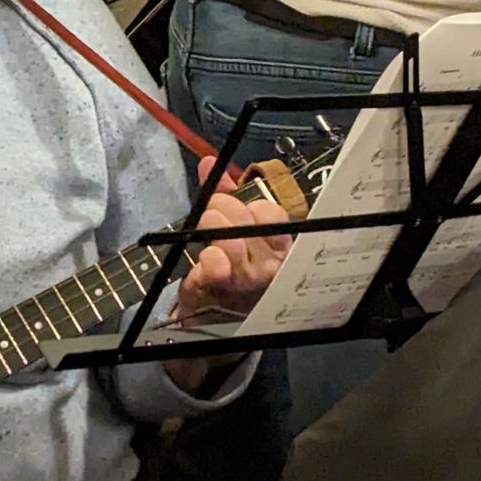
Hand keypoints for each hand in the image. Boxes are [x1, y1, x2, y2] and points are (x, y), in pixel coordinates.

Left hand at [164, 161, 290, 392]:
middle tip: (209, 222)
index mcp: (278, 246)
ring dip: (207, 230)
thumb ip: (224, 194)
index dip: (242, 204)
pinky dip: (203, 258)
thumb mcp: (234, 230)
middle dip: (217, 211)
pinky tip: (201, 264)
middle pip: (241, 219)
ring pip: (226, 238)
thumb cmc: (230, 268)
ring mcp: (247, 281)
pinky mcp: (221, 293)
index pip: (269, 212)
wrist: (212, 318)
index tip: (227, 208)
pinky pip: (213, 264)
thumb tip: (208, 162)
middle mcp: (270, 265)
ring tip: (204, 239)